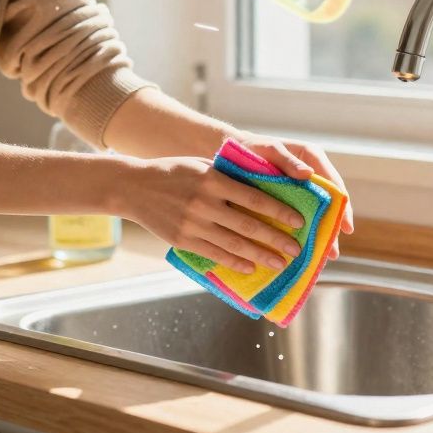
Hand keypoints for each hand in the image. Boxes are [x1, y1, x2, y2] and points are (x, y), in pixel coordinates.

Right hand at [115, 156, 308, 273]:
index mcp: (213, 179)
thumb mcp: (202, 165)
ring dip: (261, 256)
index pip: (255, 197)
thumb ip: (228, 177)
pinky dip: (235, 262)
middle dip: (276, 239)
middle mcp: (205, 202)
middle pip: (249, 225)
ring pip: (235, 244)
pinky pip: (215, 254)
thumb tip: (263, 189)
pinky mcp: (183, 240)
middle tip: (297, 249)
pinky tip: (250, 267)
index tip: (299, 221)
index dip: (279, 211)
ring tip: (280, 263)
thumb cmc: (173, 172)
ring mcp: (193, 224)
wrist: (134, 187)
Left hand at [229, 131, 354, 259]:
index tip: (346, 227)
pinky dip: (304, 232)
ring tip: (323, 257)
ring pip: (315, 213)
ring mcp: (300, 189)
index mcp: (312, 158)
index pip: (334, 184)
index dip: (343, 207)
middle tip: (333, 252)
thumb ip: (288, 161)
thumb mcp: (270, 150)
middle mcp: (310, 175)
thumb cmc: (253, 146)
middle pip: (329, 204)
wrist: (232, 151)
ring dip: (320, 234)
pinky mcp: (288, 199)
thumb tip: (308, 174)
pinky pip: (300, 216)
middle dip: (332, 228)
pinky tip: (304, 248)